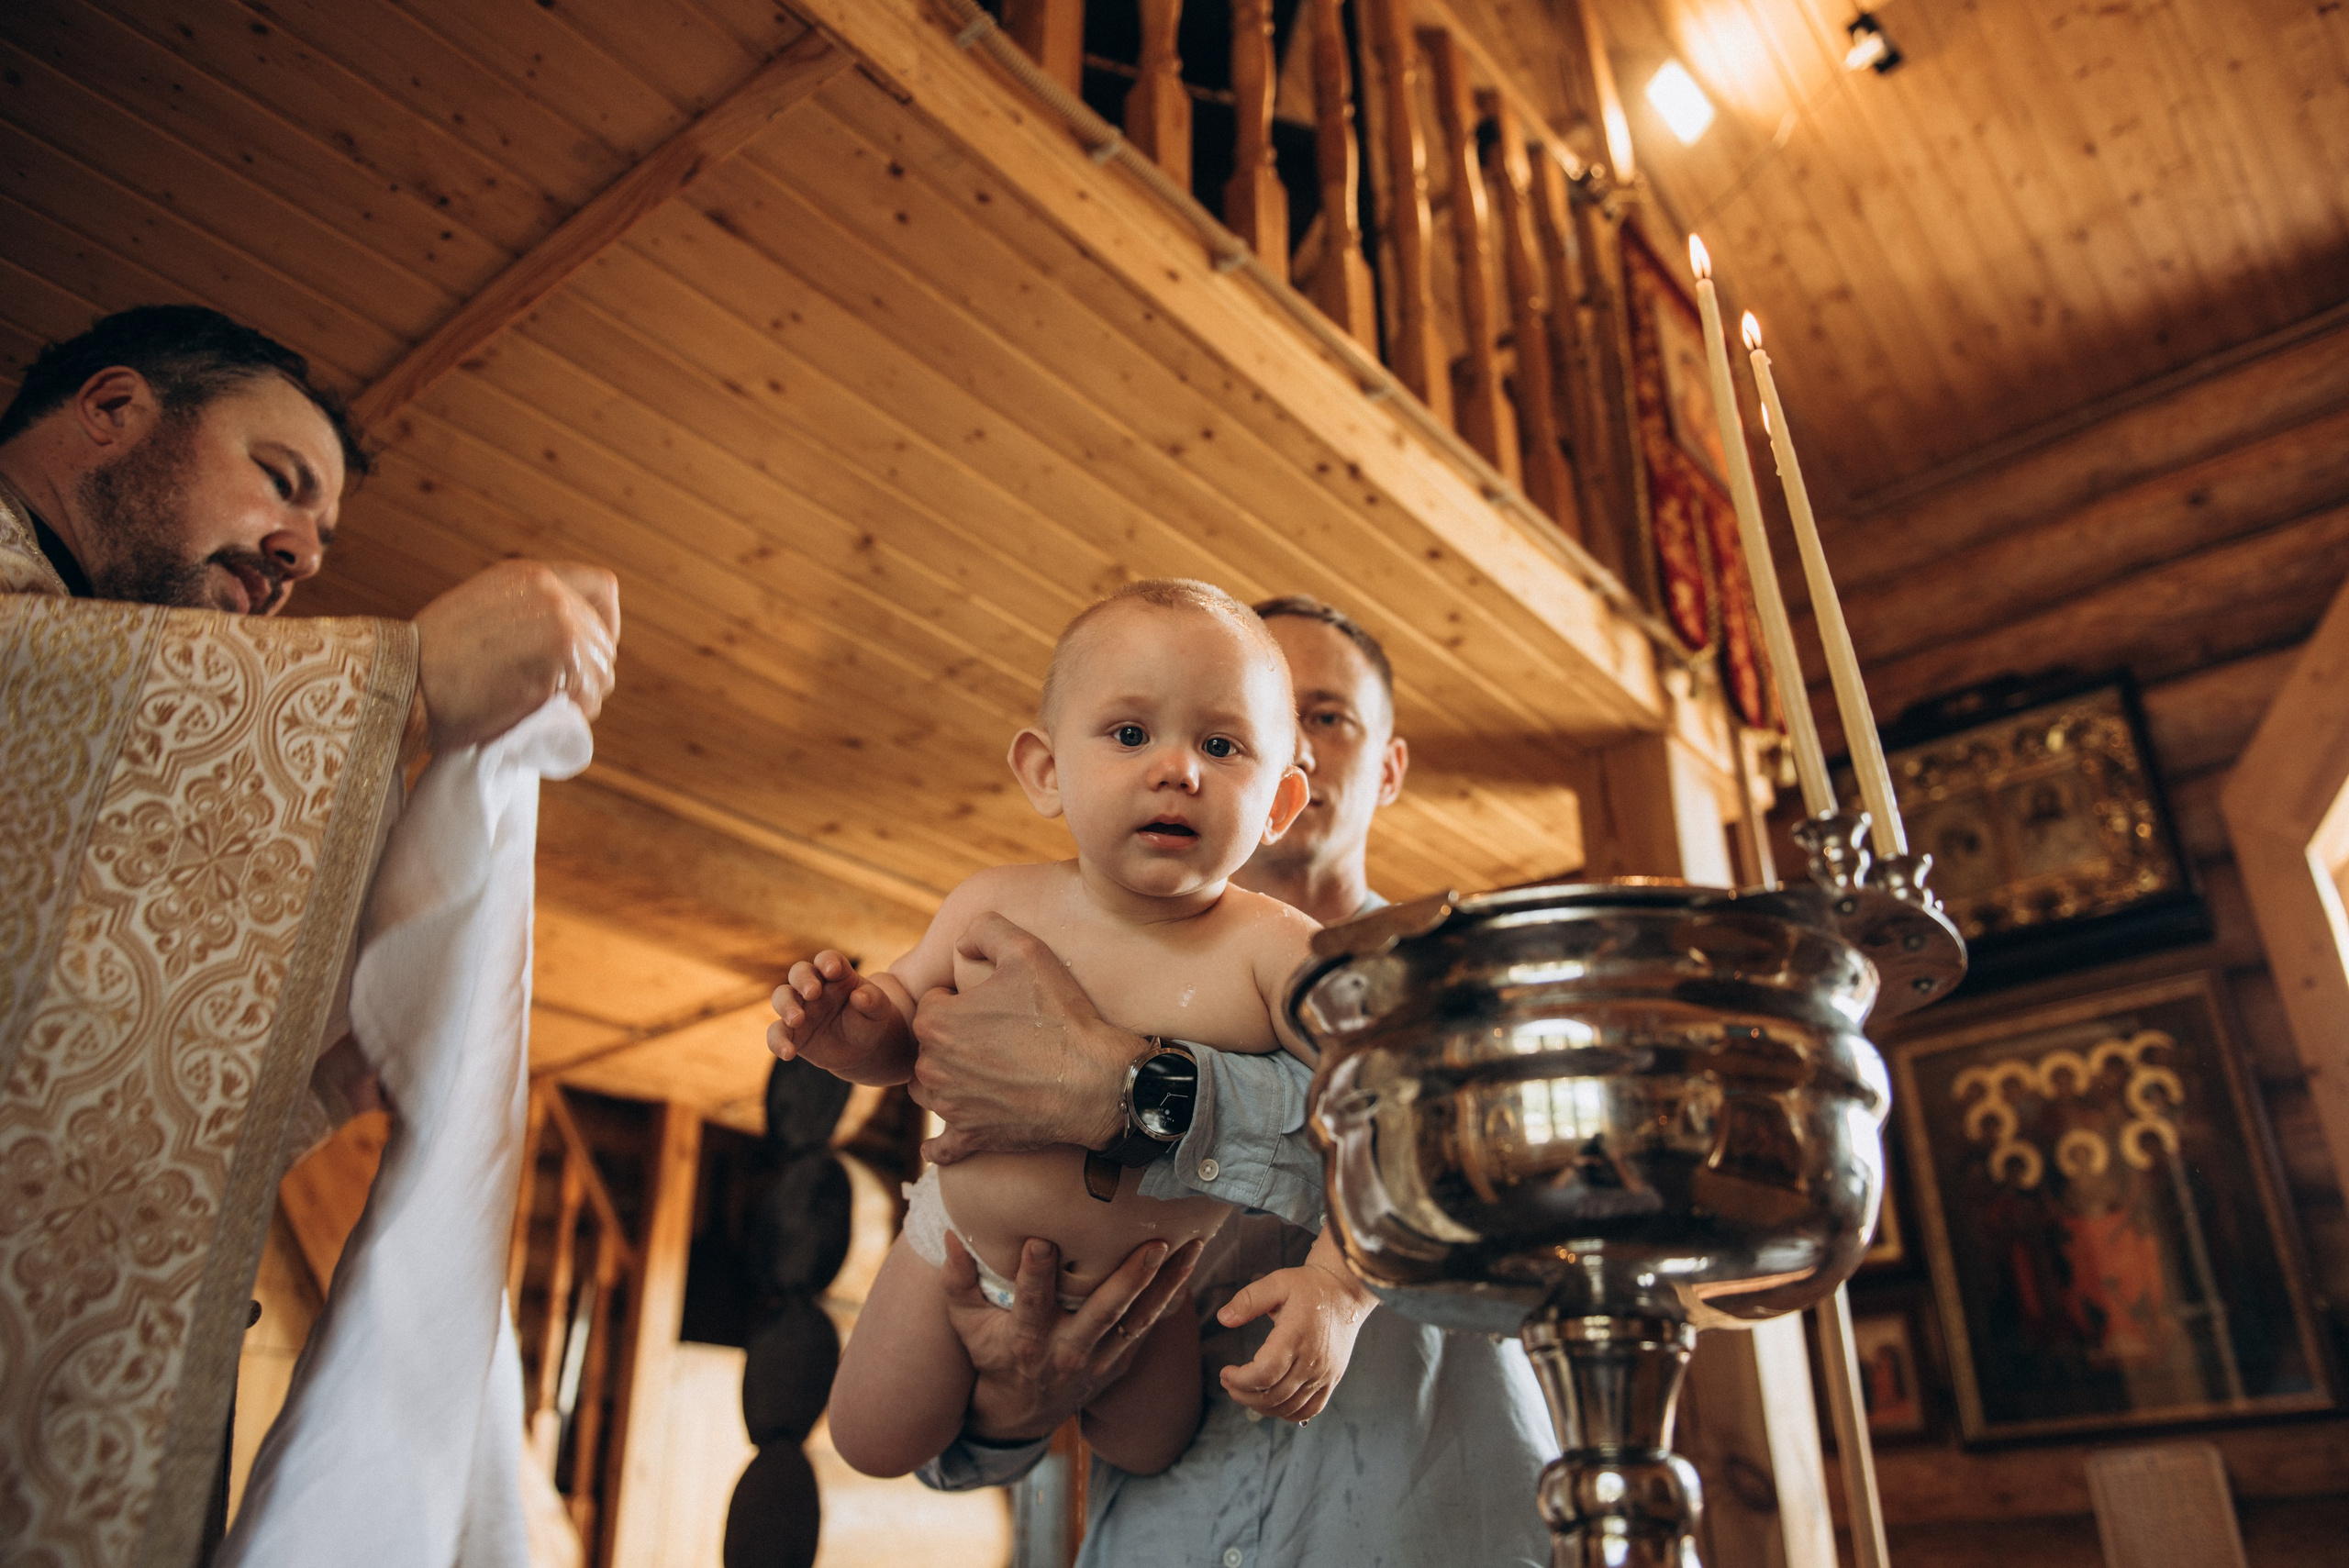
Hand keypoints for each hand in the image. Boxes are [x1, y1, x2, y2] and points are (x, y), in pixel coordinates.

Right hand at [413, 560, 619, 750]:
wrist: (404, 682)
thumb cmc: (430, 660)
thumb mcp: (481, 610)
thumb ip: (523, 612)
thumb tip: (563, 640)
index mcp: (531, 575)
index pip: (602, 588)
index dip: (605, 624)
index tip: (586, 652)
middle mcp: (552, 592)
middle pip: (604, 641)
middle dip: (587, 672)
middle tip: (557, 696)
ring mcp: (561, 625)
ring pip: (602, 672)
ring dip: (581, 697)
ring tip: (542, 708)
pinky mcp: (562, 661)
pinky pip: (590, 698)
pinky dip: (574, 715)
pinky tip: (542, 716)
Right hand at [767, 951, 914, 1084]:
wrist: (859, 1049)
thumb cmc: (868, 1021)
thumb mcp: (878, 1011)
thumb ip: (873, 1000)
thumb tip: (859, 996)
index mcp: (836, 975)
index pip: (828, 959)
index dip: (827, 961)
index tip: (833, 970)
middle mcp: (813, 987)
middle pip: (799, 972)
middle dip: (803, 979)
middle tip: (813, 993)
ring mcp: (799, 1008)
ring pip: (781, 997)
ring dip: (786, 1006)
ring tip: (797, 1020)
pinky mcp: (790, 1032)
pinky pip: (775, 1033)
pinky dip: (778, 1042)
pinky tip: (788, 1053)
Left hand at [909, 913, 1138, 1163]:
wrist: (1096, 1081)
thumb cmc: (1061, 1017)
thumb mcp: (1027, 950)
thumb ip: (986, 929)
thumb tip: (963, 939)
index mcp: (936, 1022)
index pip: (934, 1003)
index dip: (962, 998)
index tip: (991, 1004)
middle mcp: (933, 1067)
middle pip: (930, 1047)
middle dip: (953, 1039)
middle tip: (994, 1036)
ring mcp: (951, 1106)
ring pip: (930, 1090)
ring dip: (946, 1081)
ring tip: (980, 1073)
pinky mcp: (972, 1137)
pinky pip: (943, 1147)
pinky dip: (940, 1145)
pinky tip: (935, 1144)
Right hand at [952, 1232, 1204, 1443]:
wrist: (1022, 1412)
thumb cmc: (992, 1355)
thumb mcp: (967, 1325)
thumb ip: (958, 1283)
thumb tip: (951, 1237)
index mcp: (1024, 1342)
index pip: (1030, 1305)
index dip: (1035, 1275)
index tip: (1042, 1240)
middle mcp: (1065, 1353)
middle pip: (1102, 1314)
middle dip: (1129, 1279)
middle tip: (1154, 1244)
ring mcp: (1098, 1361)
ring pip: (1137, 1321)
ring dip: (1165, 1284)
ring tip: (1190, 1248)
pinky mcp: (1120, 1363)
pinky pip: (1149, 1329)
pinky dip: (1169, 1299)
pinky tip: (1189, 1266)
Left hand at [1214, 1241, 1376, 1423]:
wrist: (1346, 1292)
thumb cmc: (1310, 1286)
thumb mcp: (1276, 1283)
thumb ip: (1248, 1300)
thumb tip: (1223, 1318)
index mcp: (1295, 1336)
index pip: (1264, 1373)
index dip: (1240, 1380)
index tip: (1225, 1372)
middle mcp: (1312, 1361)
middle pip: (1274, 1395)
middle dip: (1243, 1395)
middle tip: (1228, 1382)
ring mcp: (1324, 1374)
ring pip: (1289, 1406)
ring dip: (1261, 1406)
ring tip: (1245, 1391)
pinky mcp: (1332, 1379)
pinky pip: (1311, 1409)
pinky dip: (1288, 1413)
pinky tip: (1272, 1403)